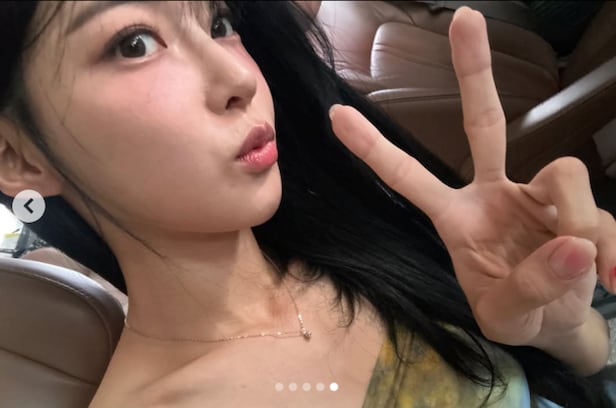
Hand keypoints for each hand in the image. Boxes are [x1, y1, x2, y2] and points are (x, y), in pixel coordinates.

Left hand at [329, 7, 615, 353]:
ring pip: (563, 173)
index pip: (408, 177)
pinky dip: (610, 246)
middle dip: (474, 73)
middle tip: (466, 17)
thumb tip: (574, 243)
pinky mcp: (576, 206)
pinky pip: (600, 213)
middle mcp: (492, 193)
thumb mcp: (507, 316)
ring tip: (586, 269)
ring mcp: (535, 194)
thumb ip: (530, 286)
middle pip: (484, 124)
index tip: (336, 113)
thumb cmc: (516, 313)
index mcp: (455, 216)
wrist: (558, 323)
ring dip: (579, 220)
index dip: (375, 148)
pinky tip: (610, 275)